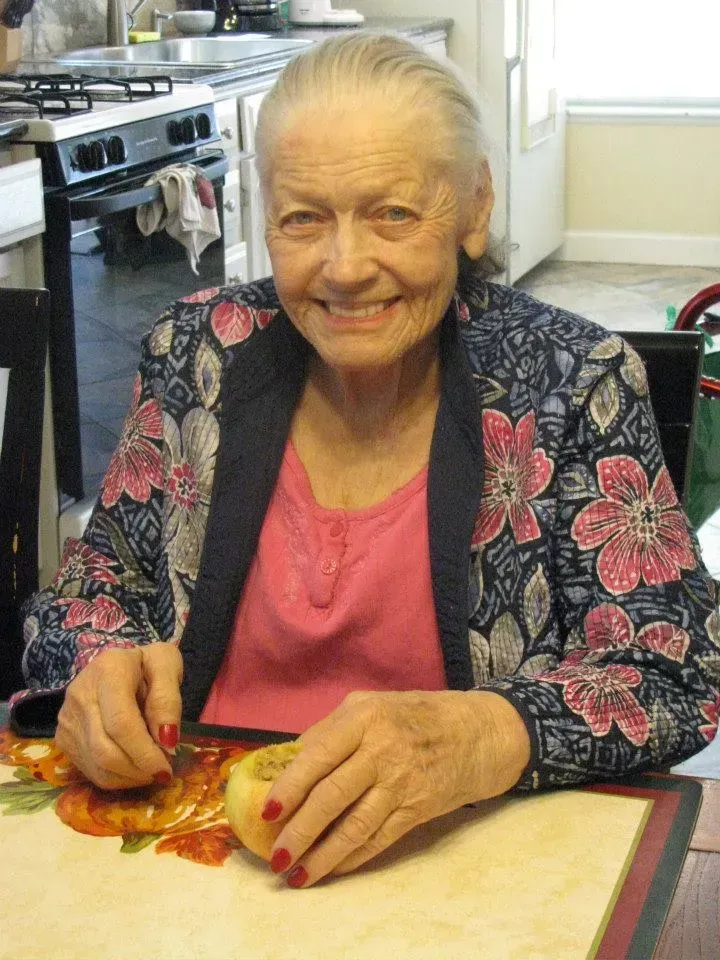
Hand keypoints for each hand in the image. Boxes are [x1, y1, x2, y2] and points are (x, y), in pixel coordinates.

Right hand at [55, 643, 182, 789]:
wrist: (118, 664)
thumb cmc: (147, 664)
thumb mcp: (167, 666)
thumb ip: (168, 700)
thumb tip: (167, 740)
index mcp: (108, 671)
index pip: (121, 723)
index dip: (144, 752)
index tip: (167, 767)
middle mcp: (80, 695)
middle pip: (105, 749)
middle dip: (138, 768)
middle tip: (163, 771)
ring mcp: (67, 719)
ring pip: (97, 765)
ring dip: (130, 776)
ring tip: (151, 768)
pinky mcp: (63, 739)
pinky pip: (91, 770)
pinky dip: (118, 777)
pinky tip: (135, 767)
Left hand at [262, 690, 530, 886]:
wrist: (479, 733)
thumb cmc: (416, 716)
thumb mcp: (372, 705)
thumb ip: (332, 730)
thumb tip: (289, 763)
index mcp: (365, 718)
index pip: (318, 754)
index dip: (290, 786)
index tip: (267, 812)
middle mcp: (383, 749)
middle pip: (332, 795)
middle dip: (300, 830)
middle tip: (276, 856)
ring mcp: (403, 782)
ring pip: (355, 825)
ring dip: (323, 854)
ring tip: (298, 874)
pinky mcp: (419, 809)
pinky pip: (379, 838)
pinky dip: (353, 857)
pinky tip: (332, 869)